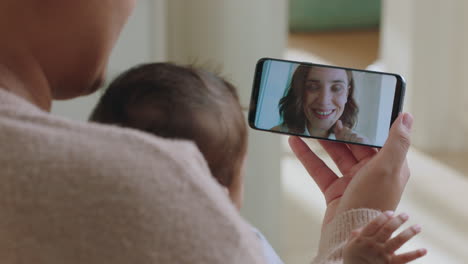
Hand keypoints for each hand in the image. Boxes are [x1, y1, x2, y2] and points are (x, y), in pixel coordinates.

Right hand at [288, 113, 412, 224]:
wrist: (351, 237)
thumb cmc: (372, 203)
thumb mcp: (386, 168)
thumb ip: (396, 142)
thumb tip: (406, 116)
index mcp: (390, 166)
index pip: (379, 139)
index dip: (367, 125)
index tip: (355, 109)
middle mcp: (372, 172)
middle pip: (354, 145)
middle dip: (340, 131)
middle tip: (326, 117)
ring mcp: (352, 181)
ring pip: (335, 155)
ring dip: (322, 142)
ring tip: (308, 126)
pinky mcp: (335, 190)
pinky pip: (320, 168)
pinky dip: (307, 156)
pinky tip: (295, 143)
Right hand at [343, 211, 426, 263]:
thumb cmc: (352, 256)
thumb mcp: (351, 242)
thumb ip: (360, 231)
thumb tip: (375, 221)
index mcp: (362, 238)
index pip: (374, 225)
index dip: (383, 217)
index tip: (391, 212)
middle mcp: (373, 246)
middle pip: (387, 230)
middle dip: (398, 221)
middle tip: (406, 215)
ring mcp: (382, 255)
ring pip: (397, 242)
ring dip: (409, 233)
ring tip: (418, 227)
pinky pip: (404, 259)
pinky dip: (414, 255)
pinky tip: (424, 250)